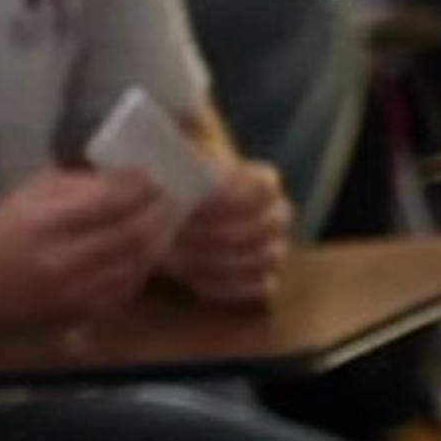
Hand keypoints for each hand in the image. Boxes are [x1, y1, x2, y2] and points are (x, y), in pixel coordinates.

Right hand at [0, 168, 178, 330]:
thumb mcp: (29, 194)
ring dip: (158, 241)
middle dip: (160, 213)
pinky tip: (143, 256)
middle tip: (169, 200)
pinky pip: (127, 289)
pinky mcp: (81, 313)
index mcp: (49, 221)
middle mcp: (66, 258)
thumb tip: (125, 178)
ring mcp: (76, 290)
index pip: (115, 200)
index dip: (143, 187)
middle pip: (135, 232)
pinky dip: (141, 269)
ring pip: (139, 263)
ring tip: (163, 225)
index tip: (153, 177)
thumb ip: (78, 183)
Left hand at [160, 161, 288, 307]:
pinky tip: (194, 280)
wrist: (165, 224)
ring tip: (179, 256)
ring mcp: (270, 250)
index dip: (236, 195)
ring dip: (219, 259)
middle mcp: (274, 217)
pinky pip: (259, 287)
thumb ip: (185, 153)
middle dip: (221, 231)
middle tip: (181, 233)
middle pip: (268, 225)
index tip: (199, 199)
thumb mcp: (172, 166)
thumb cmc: (172, 192)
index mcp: (261, 183)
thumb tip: (188, 152)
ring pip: (265, 258)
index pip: (266, 187)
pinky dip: (229, 285)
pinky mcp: (258, 281)